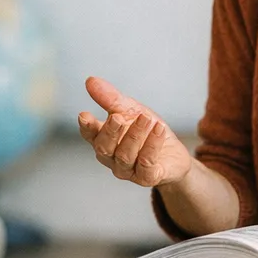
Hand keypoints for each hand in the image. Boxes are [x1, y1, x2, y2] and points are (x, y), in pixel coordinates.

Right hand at [78, 77, 193, 188]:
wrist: (172, 154)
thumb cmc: (146, 132)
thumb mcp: (130, 110)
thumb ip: (111, 98)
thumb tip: (90, 80)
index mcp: (104, 140)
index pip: (89, 135)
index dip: (86, 126)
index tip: (84, 115)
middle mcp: (111, 158)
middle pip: (104, 147)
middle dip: (111, 131)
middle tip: (119, 116)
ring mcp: (128, 170)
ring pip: (125, 155)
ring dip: (135, 135)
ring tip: (146, 118)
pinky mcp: (147, 177)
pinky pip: (146, 162)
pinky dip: (152, 144)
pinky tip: (159, 129)